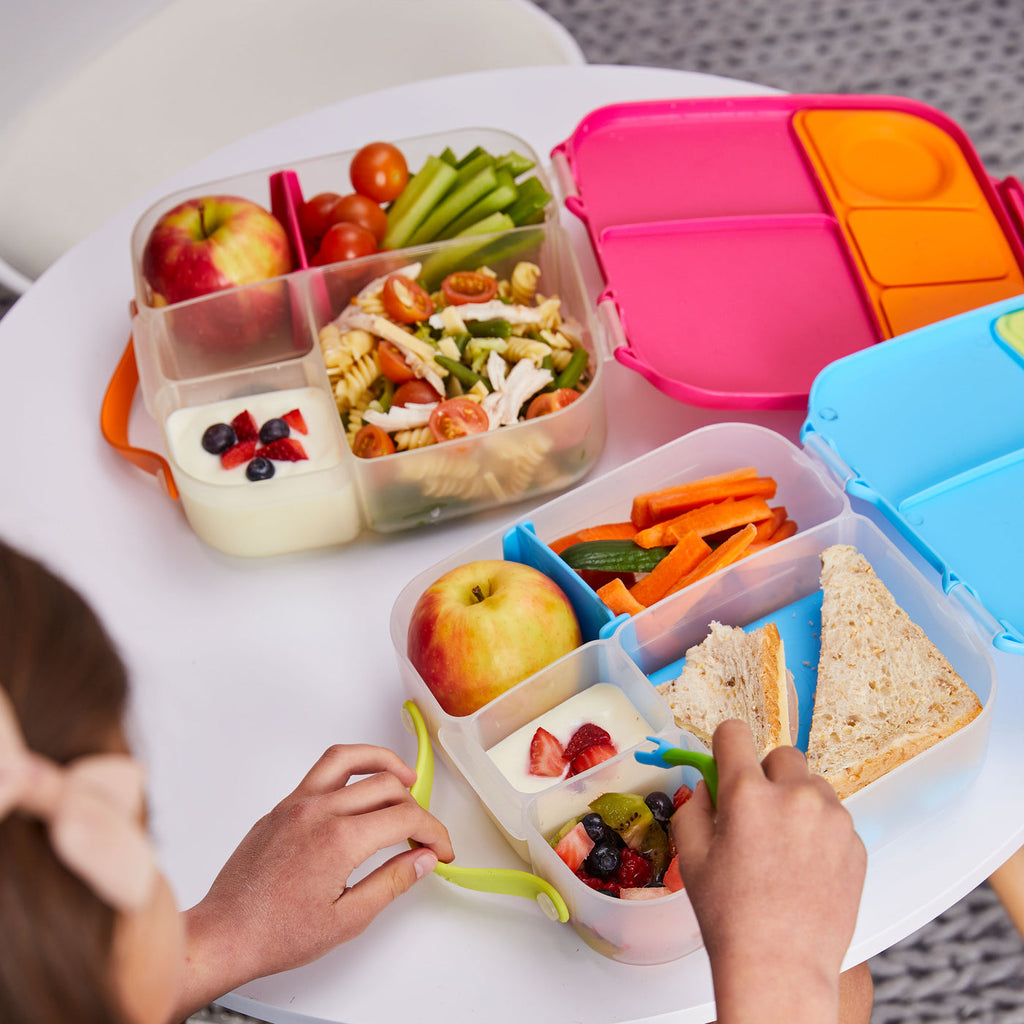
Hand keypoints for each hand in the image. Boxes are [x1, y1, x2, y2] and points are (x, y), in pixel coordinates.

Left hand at [173, 744, 452, 1017]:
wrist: (225, 934)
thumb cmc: (276, 933)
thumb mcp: (348, 920)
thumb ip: (392, 882)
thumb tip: (424, 858)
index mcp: (340, 840)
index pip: (405, 818)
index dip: (433, 832)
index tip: (441, 849)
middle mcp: (319, 811)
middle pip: (386, 787)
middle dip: (417, 807)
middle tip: (425, 832)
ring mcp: (297, 803)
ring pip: (350, 759)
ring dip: (384, 763)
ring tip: (405, 777)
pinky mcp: (282, 805)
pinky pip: (322, 770)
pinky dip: (350, 768)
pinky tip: (360, 786)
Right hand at [672, 720, 865, 1023]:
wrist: (781, 966)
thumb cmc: (731, 916)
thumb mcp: (692, 856)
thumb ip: (695, 807)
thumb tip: (709, 786)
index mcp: (748, 794)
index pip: (735, 732)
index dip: (726, 743)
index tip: (726, 757)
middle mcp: (795, 796)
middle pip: (782, 754)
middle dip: (767, 774)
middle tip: (757, 811)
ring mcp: (833, 819)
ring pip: (812, 786)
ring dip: (797, 801)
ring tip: (783, 846)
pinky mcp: (856, 844)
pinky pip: (835, 818)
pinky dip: (819, 830)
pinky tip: (804, 866)